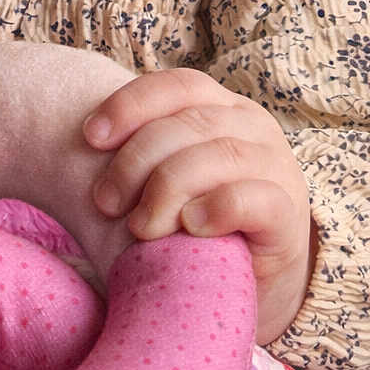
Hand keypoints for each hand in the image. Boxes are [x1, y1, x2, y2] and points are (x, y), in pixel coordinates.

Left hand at [83, 68, 315, 345]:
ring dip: (167, 189)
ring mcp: (276, 167)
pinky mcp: (288, 215)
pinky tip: (189, 227)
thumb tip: (82, 140)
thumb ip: (146, 155)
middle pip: (189, 122)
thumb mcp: (172, 177)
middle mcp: (253, 127)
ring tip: (141, 228)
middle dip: (137, 159)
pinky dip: (215, 208)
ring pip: (219, 154)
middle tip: (105, 201)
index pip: (177, 85)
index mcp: (223, 107)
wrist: (256, 283)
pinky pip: (252, 198)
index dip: (131, 104)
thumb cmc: (197, 224)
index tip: (89, 137)